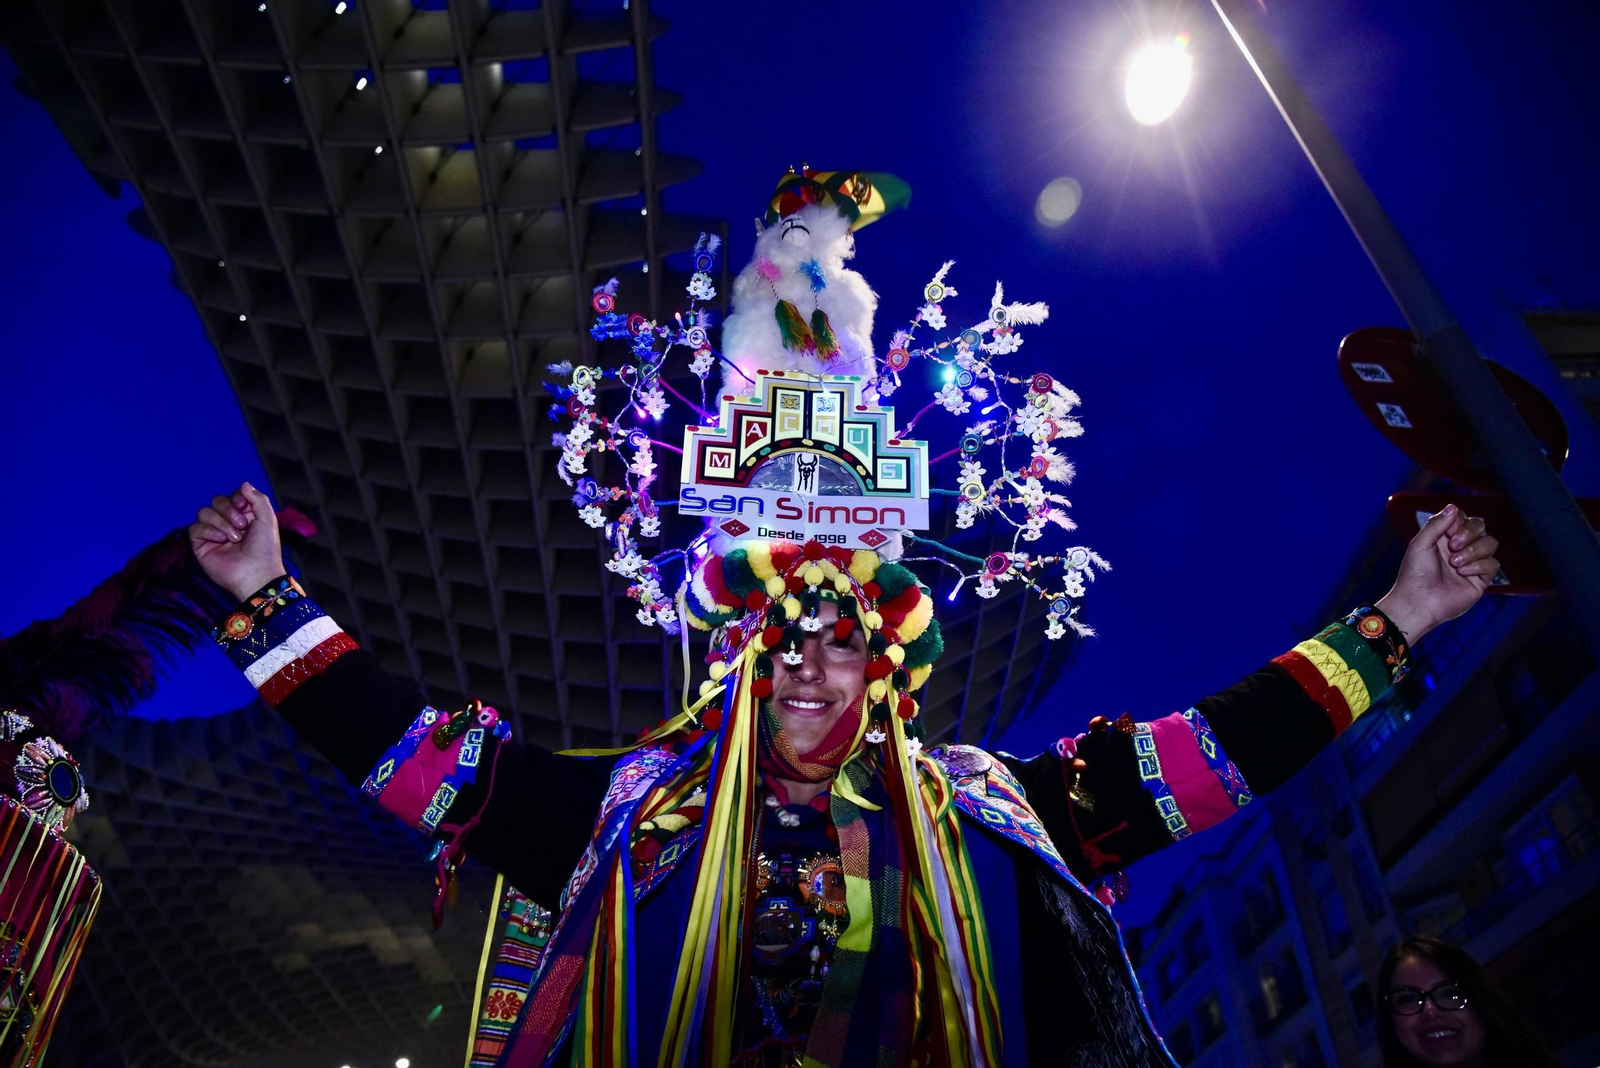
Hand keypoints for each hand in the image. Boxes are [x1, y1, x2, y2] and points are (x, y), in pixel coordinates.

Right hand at [189, 482, 286, 601]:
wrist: (256, 573)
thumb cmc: (265, 549)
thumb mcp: (268, 519)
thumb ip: (258, 499)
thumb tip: (243, 484)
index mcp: (245, 516)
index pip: (232, 496)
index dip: (236, 498)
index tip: (244, 506)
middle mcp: (228, 523)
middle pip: (217, 501)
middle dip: (228, 509)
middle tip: (241, 525)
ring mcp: (213, 534)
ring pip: (204, 512)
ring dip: (221, 522)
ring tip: (234, 537)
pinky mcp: (201, 545)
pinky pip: (195, 528)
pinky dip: (209, 531)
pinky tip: (221, 540)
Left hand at [1375, 503, 1499, 644]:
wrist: (1419, 602)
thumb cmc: (1415, 574)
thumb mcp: (1420, 544)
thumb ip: (1436, 524)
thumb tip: (1454, 507)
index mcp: (1443, 538)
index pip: (1463, 518)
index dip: (1459, 521)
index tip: (1448, 532)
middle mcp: (1459, 548)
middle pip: (1480, 526)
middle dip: (1469, 532)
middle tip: (1453, 546)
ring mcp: (1471, 563)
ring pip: (1490, 543)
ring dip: (1473, 550)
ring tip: (1455, 563)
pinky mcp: (1481, 579)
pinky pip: (1493, 564)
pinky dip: (1478, 565)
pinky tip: (1462, 573)